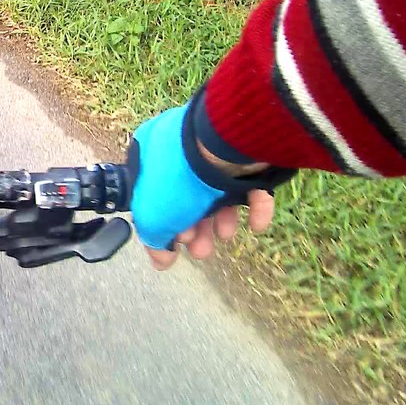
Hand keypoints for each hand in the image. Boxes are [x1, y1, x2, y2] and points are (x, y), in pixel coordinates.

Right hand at [130, 105, 274, 269]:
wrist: (228, 144)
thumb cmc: (181, 177)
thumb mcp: (154, 214)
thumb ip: (154, 239)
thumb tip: (160, 260)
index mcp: (149, 155)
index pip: (149, 194)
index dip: (160, 223)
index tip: (172, 244)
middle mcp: (178, 148)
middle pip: (183, 197)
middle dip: (192, 228)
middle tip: (200, 249)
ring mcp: (213, 150)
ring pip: (215, 192)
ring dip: (218, 220)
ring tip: (224, 236)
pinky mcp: (246, 155)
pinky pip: (248, 184)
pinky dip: (253, 207)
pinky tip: (256, 225)